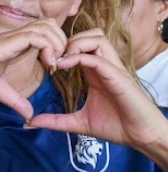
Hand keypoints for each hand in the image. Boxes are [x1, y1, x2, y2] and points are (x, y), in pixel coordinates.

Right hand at [0, 19, 66, 120]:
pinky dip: (47, 48)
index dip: (55, 46)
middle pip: (50, 24)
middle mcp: (14, 36)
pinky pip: (36, 37)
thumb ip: (15, 100)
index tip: (54, 68)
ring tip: (53, 64)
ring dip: (57, 44)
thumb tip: (29, 115)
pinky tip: (46, 64)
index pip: (44, 32)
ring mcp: (10, 37)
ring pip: (46, 26)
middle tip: (59, 64)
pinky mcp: (5, 42)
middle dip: (62, 42)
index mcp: (14, 44)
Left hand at [28, 30, 167, 149]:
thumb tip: (30, 122)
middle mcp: (105, 66)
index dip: (61, 48)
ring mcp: (113, 69)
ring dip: (74, 44)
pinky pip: (97, 57)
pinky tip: (63, 67)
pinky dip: (79, 57)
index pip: (81, 45)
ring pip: (96, 38)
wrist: (142, 137)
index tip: (45, 63)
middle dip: (67, 40)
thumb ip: (56, 120)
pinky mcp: (118, 77)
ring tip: (60, 61)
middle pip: (90, 34)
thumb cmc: (117, 127)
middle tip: (52, 58)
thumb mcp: (79, 122)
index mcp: (96, 72)